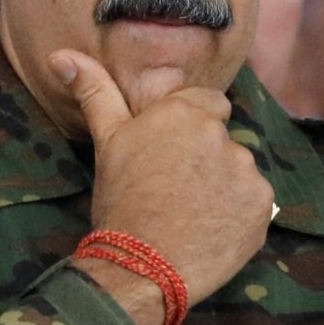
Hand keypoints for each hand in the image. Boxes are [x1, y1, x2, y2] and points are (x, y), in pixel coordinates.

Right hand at [51, 47, 273, 312]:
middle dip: (207, 159)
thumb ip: (96, 93)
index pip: (210, 104)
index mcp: (184, 113)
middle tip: (177, 191)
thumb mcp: (107, 143)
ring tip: (193, 214)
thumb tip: (61, 55)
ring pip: (240, 172)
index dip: (192, 129)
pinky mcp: (262, 206)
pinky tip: (213, 230)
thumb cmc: (121, 204)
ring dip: (225, 187)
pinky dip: (239, 215)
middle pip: (223, 141)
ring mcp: (246, 171)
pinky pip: (254, 203)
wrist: (141, 269)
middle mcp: (220, 135)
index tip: (174, 157)